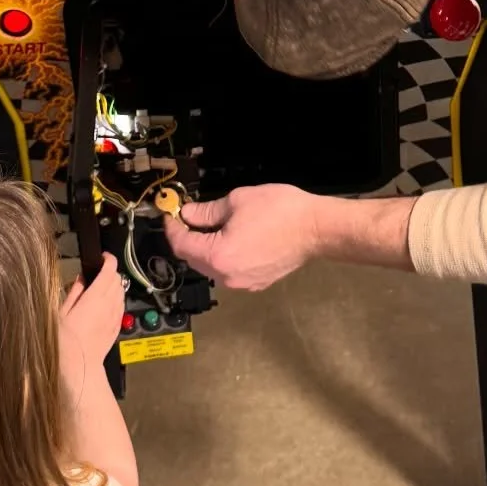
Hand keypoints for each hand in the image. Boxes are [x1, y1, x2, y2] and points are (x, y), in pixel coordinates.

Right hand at [58, 253, 125, 367]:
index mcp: (96, 296)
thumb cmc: (65, 340)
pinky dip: (115, 300)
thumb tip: (81, 278)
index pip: (110, 270)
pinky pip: (121, 306)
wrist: (78, 367)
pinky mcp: (117, 327)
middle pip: (118, 279)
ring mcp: (116, 316)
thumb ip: (74, 292)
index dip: (108, 259)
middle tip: (97, 273)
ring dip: (114, 286)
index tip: (103, 257)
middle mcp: (110, 304)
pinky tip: (104, 305)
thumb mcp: (62, 312)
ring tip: (100, 289)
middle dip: (110, 272)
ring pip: (121, 292)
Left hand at [163, 185, 320, 290]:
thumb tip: (187, 214)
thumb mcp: (237, 201)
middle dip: (188, 238)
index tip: (171, 213)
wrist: (316, 229)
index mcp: (218, 256)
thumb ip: (206, 211)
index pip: (182, 245)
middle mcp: (226, 276)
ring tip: (212, 226)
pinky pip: (229, 271)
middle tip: (188, 217)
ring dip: (206, 248)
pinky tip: (232, 238)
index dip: (172, 228)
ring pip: (211, 266)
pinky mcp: (256, 284)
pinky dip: (224, 256)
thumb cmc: (279, 210)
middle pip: (194, 259)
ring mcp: (242, 284)